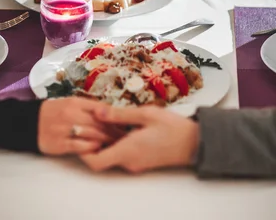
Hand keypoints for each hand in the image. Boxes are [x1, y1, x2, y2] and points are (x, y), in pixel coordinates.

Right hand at [38, 98, 118, 155]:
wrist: (30, 122)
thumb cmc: (54, 112)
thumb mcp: (70, 103)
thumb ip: (88, 107)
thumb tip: (109, 112)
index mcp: (75, 102)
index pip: (100, 108)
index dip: (114, 117)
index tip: (124, 124)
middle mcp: (71, 114)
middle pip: (99, 123)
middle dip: (113, 131)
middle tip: (124, 138)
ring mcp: (65, 129)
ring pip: (92, 135)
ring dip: (105, 141)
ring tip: (115, 145)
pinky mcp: (60, 143)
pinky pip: (80, 146)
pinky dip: (91, 148)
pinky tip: (98, 149)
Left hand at [81, 105, 198, 173]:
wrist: (194, 143)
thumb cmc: (172, 127)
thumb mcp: (145, 114)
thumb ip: (119, 115)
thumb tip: (97, 112)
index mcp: (128, 151)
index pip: (96, 162)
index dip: (83, 151)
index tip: (81, 134)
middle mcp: (129, 161)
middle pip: (101, 158)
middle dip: (93, 141)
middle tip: (90, 121)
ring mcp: (135, 163)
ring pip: (111, 154)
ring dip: (105, 140)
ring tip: (104, 119)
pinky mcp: (141, 160)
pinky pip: (122, 153)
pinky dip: (116, 142)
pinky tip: (119, 126)